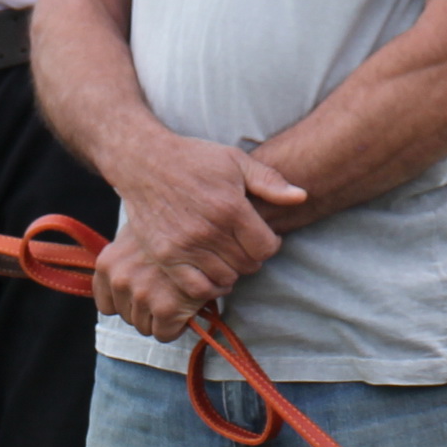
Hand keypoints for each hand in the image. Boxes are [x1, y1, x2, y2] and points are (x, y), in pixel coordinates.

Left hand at [92, 224, 232, 342]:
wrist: (203, 225)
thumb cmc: (172, 226)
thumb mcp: (139, 233)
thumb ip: (126, 258)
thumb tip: (126, 280)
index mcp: (108, 264)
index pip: (107, 305)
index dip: (127, 304)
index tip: (143, 297)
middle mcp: (120, 280)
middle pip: (128, 317)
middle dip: (146, 310)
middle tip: (167, 295)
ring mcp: (142, 295)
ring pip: (145, 327)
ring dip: (161, 318)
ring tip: (177, 298)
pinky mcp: (166, 309)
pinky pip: (164, 334)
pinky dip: (175, 327)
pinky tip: (185, 310)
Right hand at [104, 132, 304, 292]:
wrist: (145, 163)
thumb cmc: (194, 159)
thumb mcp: (235, 161)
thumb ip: (269, 181)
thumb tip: (302, 196)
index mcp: (230, 207)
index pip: (266, 247)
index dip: (270, 245)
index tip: (263, 238)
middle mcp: (209, 230)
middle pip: (247, 265)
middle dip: (252, 258)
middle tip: (244, 247)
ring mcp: (185, 246)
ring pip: (225, 279)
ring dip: (231, 272)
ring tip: (227, 258)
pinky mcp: (166, 256)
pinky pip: (196, 288)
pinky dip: (209, 287)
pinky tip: (211, 274)